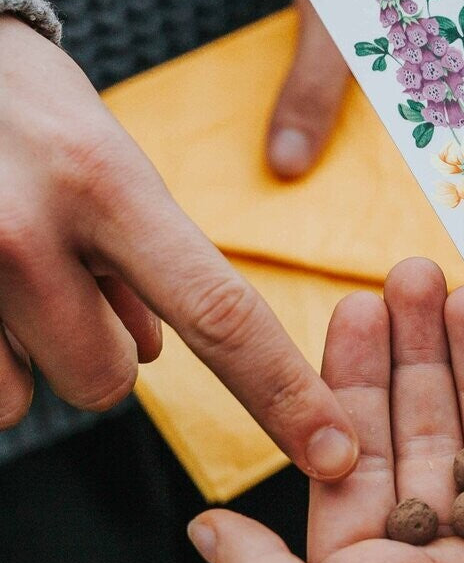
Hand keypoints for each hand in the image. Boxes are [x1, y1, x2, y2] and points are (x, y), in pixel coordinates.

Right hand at [0, 16, 357, 476]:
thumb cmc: (23, 109)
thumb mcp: (107, 163)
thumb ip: (148, 259)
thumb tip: (153, 353)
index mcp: (108, 185)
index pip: (220, 313)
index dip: (283, 393)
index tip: (332, 453)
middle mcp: (30, 229)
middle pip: (111, 382)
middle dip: (102, 354)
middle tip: (70, 284)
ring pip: (31, 395)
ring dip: (35, 355)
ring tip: (11, 274)